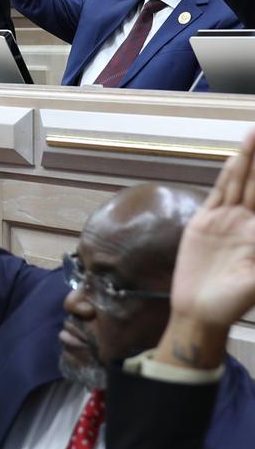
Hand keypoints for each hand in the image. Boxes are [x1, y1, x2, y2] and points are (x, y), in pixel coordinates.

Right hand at [155, 125, 254, 370]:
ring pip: (240, 183)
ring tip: (253, 135)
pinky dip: (228, 176)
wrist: (198, 313)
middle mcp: (249, 223)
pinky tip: (236, 159)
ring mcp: (227, 221)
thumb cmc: (233, 303)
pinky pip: (219, 194)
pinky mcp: (204, 223)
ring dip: (248, 160)